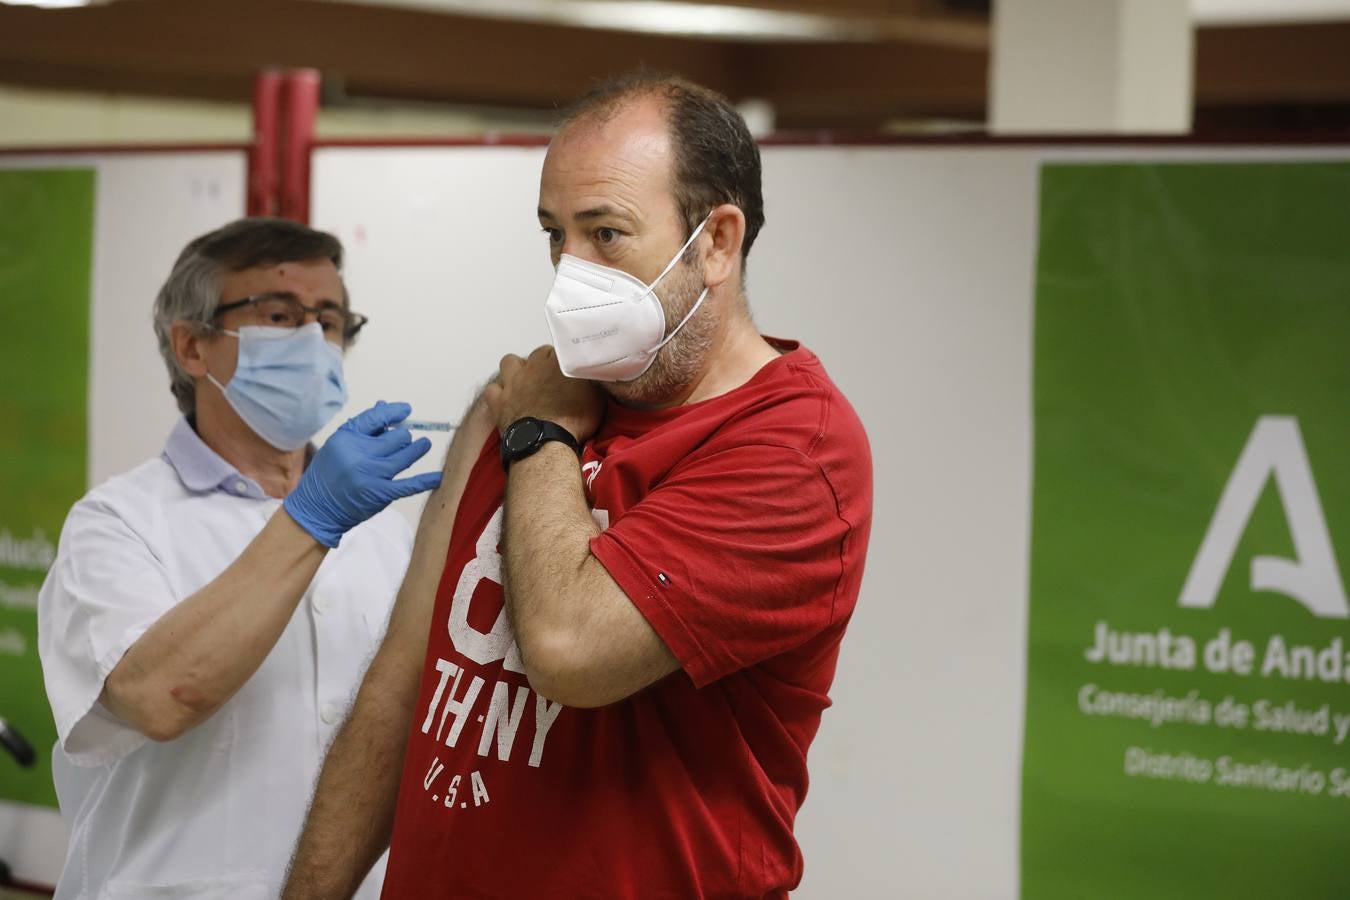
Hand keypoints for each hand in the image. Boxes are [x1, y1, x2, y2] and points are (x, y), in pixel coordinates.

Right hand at [283, 401, 442, 547]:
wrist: (316, 509)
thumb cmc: (328, 474)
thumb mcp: (339, 445)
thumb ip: (363, 427)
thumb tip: (384, 405)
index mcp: (346, 438)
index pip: (376, 418)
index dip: (394, 412)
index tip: (406, 410)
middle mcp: (359, 454)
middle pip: (396, 437)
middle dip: (402, 437)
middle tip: (404, 440)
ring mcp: (371, 475)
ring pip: (404, 455)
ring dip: (417, 449)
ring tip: (424, 444)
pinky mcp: (380, 494)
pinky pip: (408, 484)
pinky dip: (425, 480)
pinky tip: (438, 476)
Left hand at [484, 345, 604, 442]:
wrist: (546, 443)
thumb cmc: (574, 421)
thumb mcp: (596, 399)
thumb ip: (590, 382)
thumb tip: (589, 377)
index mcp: (557, 362)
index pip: (562, 349)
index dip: (566, 361)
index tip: (570, 372)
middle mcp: (533, 367)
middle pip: (537, 353)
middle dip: (544, 362)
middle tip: (551, 379)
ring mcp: (513, 382)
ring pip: (509, 361)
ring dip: (517, 369)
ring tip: (525, 381)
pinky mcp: (499, 401)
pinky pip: (492, 389)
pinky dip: (499, 393)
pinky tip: (506, 399)